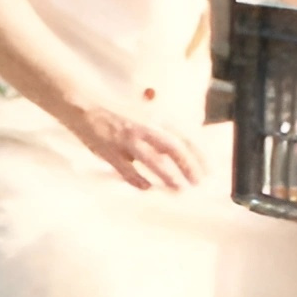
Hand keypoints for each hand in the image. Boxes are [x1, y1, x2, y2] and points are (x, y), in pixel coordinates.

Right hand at [71, 104, 200, 191]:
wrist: (88, 107)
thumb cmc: (122, 116)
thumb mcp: (149, 119)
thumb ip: (165, 133)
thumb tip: (185, 153)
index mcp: (158, 119)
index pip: (186, 137)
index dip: (199, 154)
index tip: (209, 169)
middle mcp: (146, 127)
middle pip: (174, 147)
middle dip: (188, 165)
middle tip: (198, 182)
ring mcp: (127, 139)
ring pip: (152, 159)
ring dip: (168, 175)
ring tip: (179, 188)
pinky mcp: (109, 151)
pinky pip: (126, 168)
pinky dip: (138, 179)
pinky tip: (147, 187)